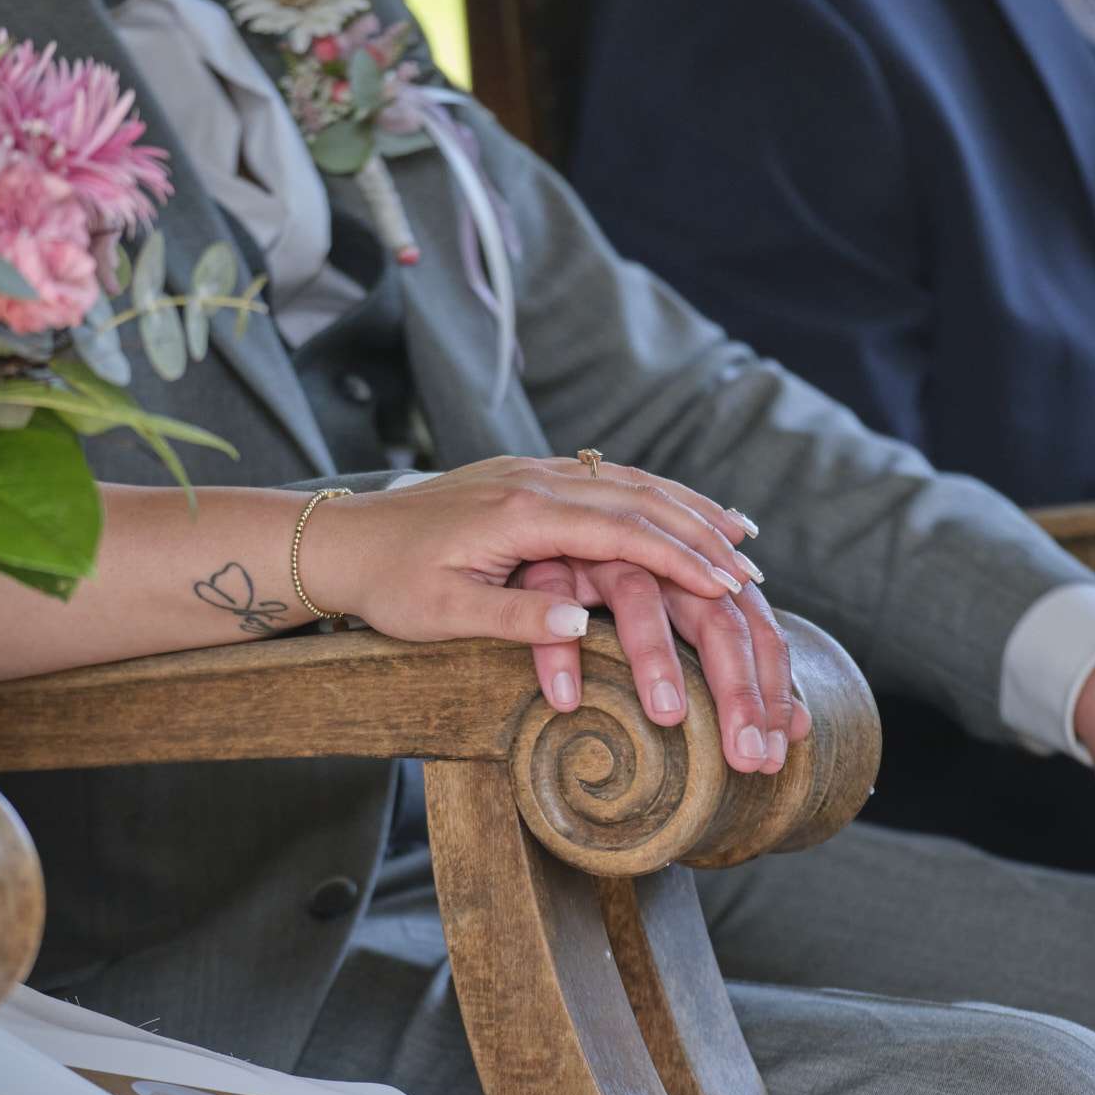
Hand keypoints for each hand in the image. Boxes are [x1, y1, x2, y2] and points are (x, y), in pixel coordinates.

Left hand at [299, 454, 758, 646]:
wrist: (341, 540)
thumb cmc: (388, 585)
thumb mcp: (443, 615)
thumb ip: (514, 617)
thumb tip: (582, 622)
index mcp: (520, 513)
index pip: (621, 531)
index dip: (680, 559)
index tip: (729, 585)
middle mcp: (535, 481)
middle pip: (639, 499)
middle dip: (702, 534)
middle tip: (752, 572)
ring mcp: (532, 472)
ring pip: (629, 481)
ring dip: (687, 509)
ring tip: (741, 540)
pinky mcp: (527, 477)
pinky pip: (608, 480)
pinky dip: (655, 497)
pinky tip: (680, 514)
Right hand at [515, 557, 808, 774]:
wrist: (535, 538)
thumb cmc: (618, 602)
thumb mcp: (681, 633)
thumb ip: (738, 674)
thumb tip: (799, 728)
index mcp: (708, 579)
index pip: (757, 633)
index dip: (771, 693)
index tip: (772, 755)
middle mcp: (668, 561)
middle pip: (715, 619)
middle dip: (736, 689)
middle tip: (743, 755)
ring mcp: (610, 554)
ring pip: (640, 598)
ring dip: (657, 657)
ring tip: (669, 718)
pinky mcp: (552, 558)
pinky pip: (556, 600)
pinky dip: (560, 647)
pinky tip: (567, 698)